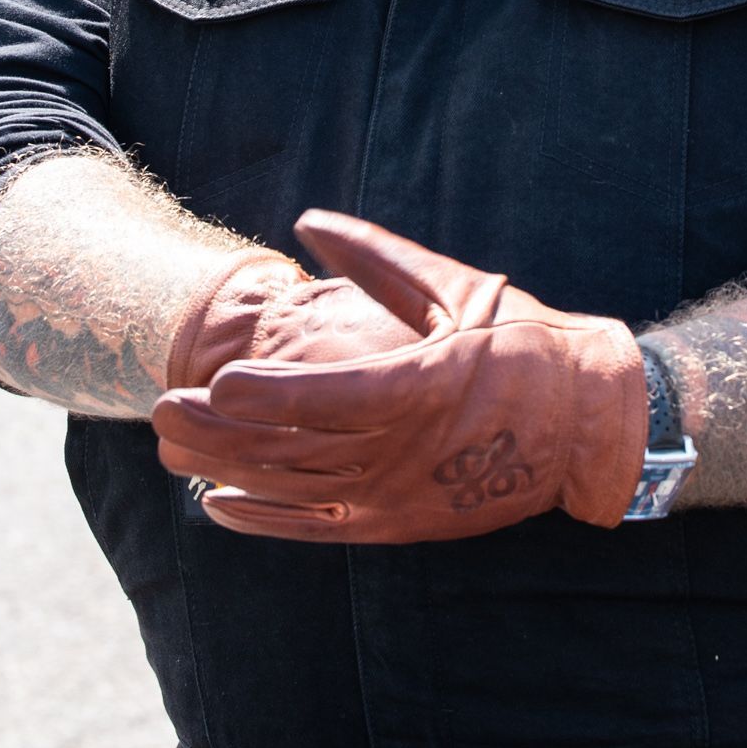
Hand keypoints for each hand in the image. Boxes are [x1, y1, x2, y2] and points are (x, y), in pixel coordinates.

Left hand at [153, 213, 647, 543]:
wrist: (587, 426)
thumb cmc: (523, 345)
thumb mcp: (456, 288)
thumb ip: (376, 258)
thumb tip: (307, 219)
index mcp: (424, 386)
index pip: (330, 399)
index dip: (267, 396)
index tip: (213, 382)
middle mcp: (406, 452)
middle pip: (295, 449)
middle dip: (219, 432)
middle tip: (160, 410)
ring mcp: (401, 496)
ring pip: (296, 489)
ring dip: (227, 470)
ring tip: (169, 449)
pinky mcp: (401, 524)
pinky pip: (318, 527)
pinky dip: (264, 519)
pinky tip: (216, 502)